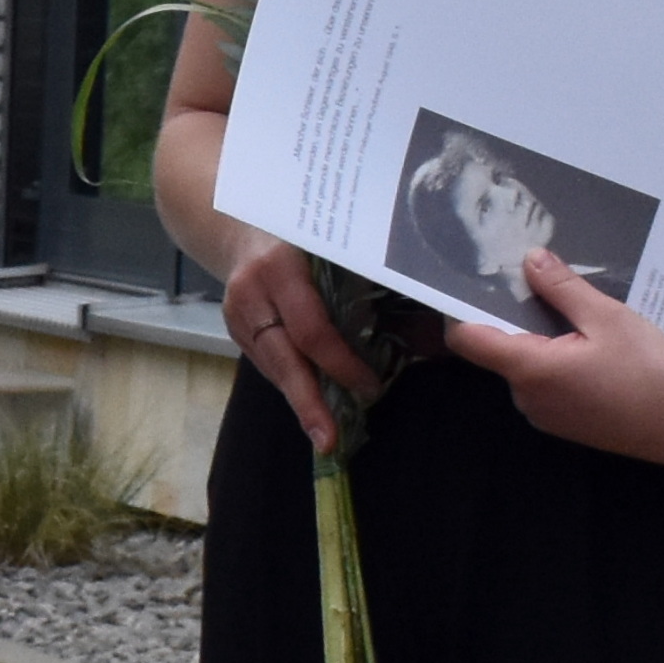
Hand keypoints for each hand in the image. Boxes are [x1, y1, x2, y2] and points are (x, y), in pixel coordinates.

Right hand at [212, 231, 387, 453]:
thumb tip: (430, 330)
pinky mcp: (234, 330)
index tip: (371, 387)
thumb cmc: (303, 230)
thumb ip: (369, 278)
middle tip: (330, 441)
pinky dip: (293, 383)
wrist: (237, 221)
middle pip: (284, 360)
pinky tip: (314, 403)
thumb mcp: (332, 242)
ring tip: (325, 433)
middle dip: (309, 404)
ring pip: (274, 367)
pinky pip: (267, 364)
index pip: (312, 329)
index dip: (342, 363)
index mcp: (281, 266)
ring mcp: (236, 314)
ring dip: (303, 400)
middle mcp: (252, 292)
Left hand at [436, 253, 663, 464]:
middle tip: (541, 284)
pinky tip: (591, 347)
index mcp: (531, 369)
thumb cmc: (650, 371)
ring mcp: (544, 414)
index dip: (460, 308)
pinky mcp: (562, 423)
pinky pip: (544, 383)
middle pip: (499, 348)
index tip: (471, 279)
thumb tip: (530, 260)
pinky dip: (556, 361)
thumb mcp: (609, 318)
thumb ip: (563, 289)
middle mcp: (526, 397)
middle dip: (515, 316)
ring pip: (524, 365)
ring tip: (577, 315)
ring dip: (541, 339)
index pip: (467, 339)